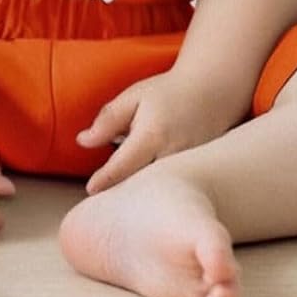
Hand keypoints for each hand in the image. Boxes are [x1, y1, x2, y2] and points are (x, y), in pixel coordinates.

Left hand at [76, 70, 247, 194]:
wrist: (212, 90)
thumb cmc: (168, 91)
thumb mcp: (134, 97)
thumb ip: (108, 120)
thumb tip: (83, 141)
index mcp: (152, 136)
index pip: (122, 166)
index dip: (104, 181)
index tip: (90, 190)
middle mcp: (172, 154)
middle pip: (140, 183)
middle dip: (122, 194)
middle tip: (103, 206)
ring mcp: (189, 166)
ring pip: (159, 188)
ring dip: (142, 195)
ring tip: (125, 204)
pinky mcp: (199, 173)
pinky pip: (175, 186)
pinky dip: (160, 190)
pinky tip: (150, 196)